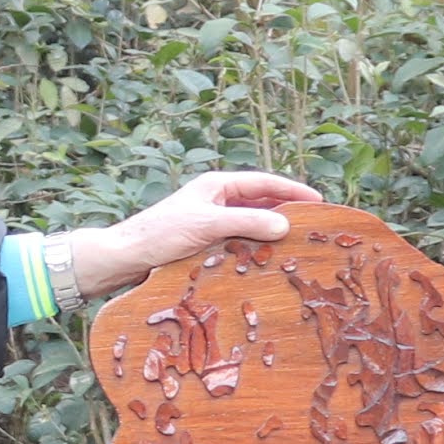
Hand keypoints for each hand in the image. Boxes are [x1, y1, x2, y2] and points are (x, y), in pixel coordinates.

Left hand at [58, 170, 316, 302]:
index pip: (264, 182)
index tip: (318, 202)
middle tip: (314, 225)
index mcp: (216, 186)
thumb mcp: (207, 225)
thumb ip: (246, 222)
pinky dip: (254, 248)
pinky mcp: (203, 243)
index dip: (292, 191)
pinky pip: (238, 242)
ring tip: (297, 244)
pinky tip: (267, 261)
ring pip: (250, 223)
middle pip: (260, 202)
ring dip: (271, 232)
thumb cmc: (161, 234)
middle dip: (286, 211)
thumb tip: (284, 226)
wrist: (124, 258)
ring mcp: (210, 222)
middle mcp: (215, 200)